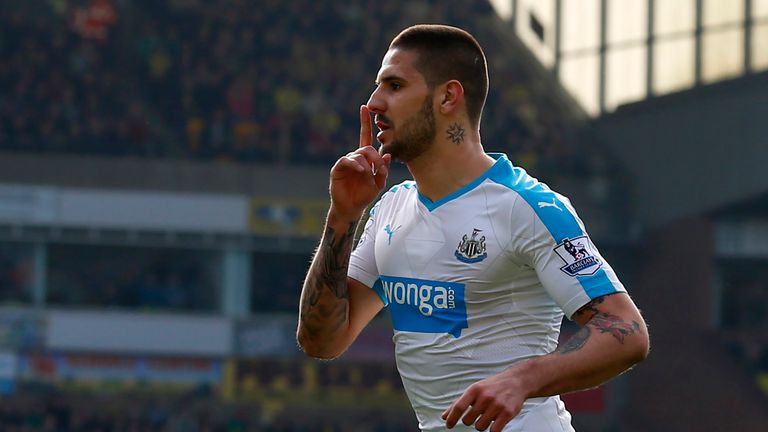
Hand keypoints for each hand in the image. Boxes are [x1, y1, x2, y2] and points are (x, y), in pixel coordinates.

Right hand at [329, 105, 390, 220]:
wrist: (352, 208)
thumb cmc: (364, 195)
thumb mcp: (378, 183)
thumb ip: (383, 170)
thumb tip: (387, 156)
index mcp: (365, 159)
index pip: (365, 137)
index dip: (365, 122)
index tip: (365, 107)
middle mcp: (355, 158)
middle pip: (367, 148)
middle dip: (375, 157)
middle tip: (379, 168)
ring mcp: (346, 163)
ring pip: (358, 154)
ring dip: (367, 164)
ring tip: (368, 174)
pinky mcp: (337, 169)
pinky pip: (347, 161)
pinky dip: (355, 164)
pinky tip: (361, 170)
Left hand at [442, 368, 526, 431]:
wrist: (516, 381)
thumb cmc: (492, 387)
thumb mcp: (474, 390)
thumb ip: (459, 403)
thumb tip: (445, 416)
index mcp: (474, 390)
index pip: (458, 406)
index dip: (452, 418)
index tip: (448, 425)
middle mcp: (485, 397)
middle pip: (468, 420)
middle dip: (470, 420)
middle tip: (477, 414)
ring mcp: (496, 405)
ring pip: (480, 427)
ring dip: (482, 425)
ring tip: (488, 415)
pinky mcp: (507, 413)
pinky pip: (494, 430)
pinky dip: (493, 429)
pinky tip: (495, 422)